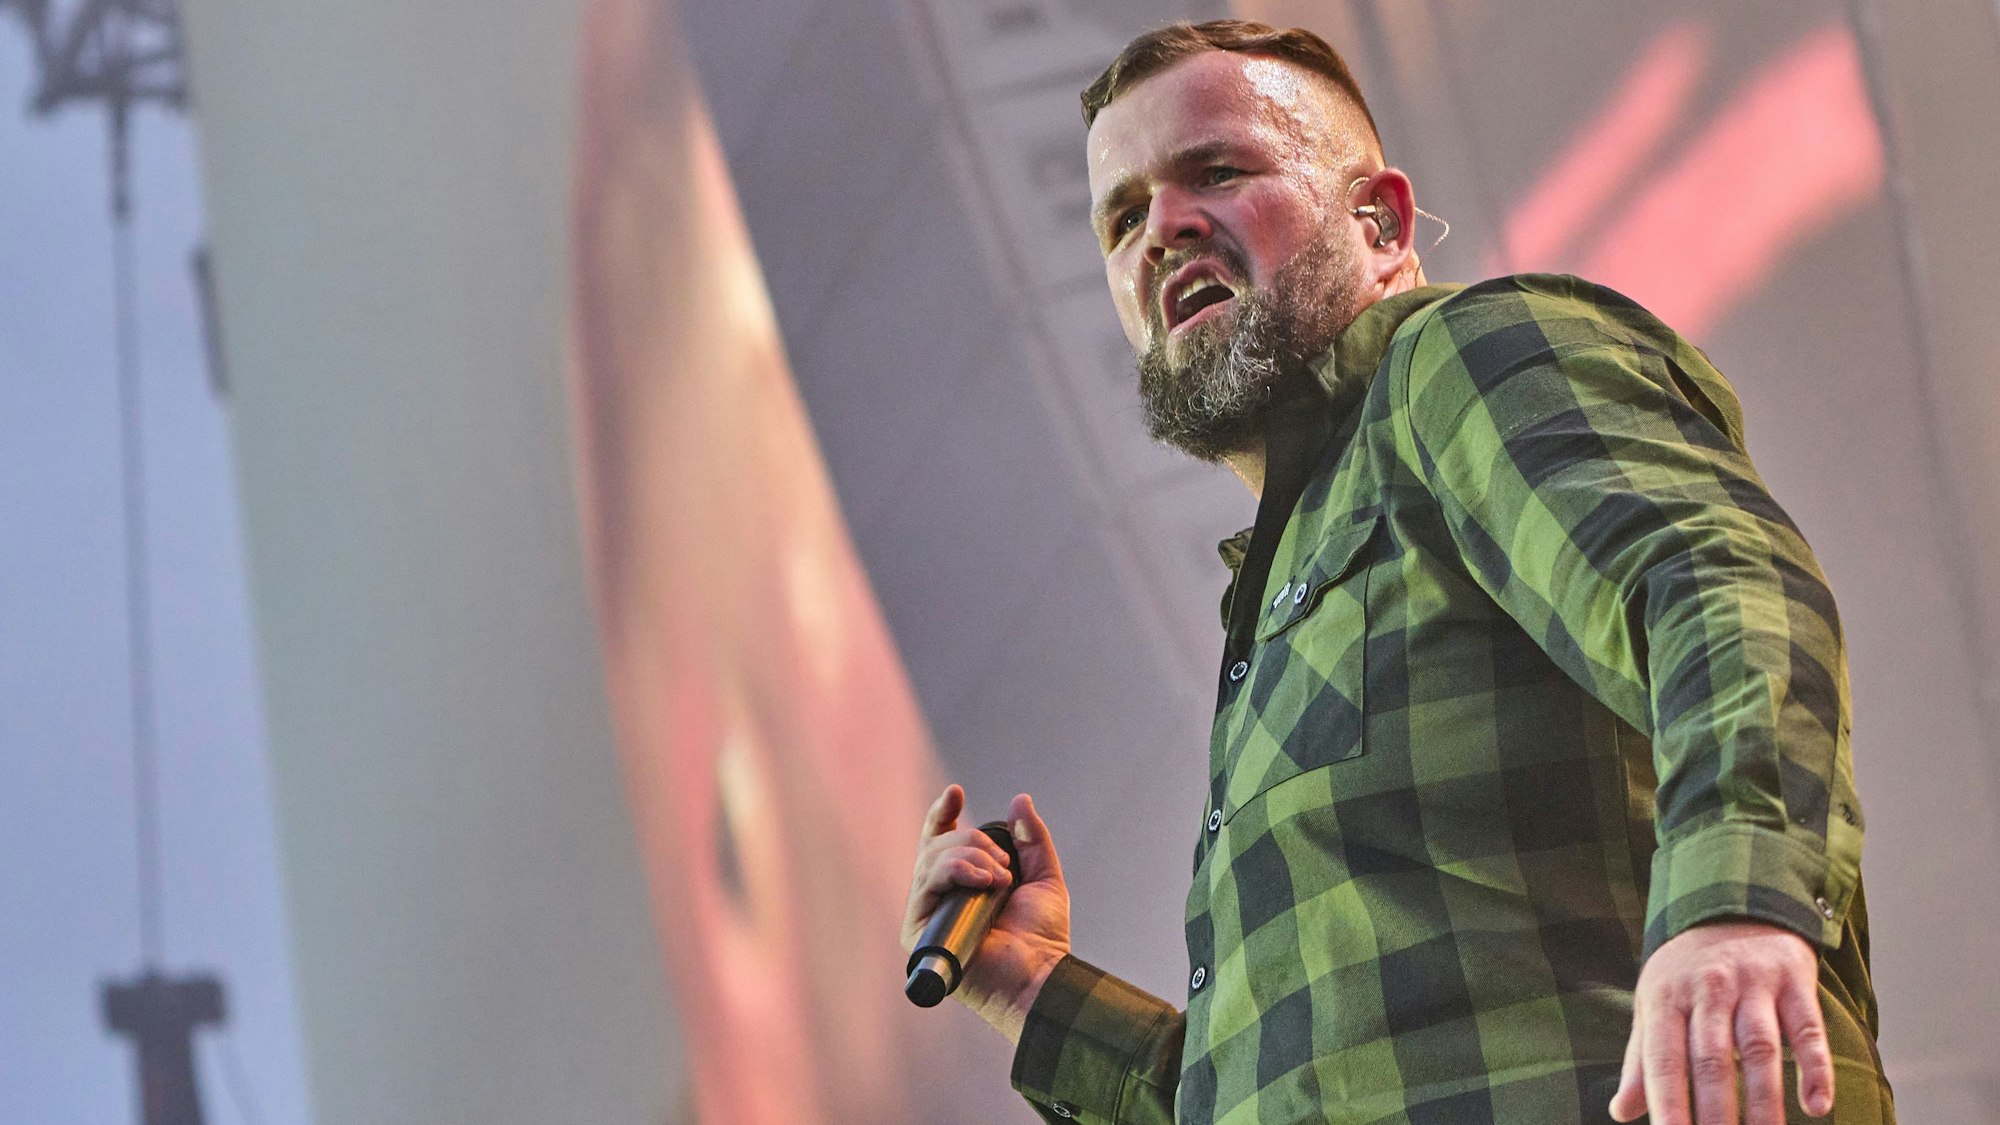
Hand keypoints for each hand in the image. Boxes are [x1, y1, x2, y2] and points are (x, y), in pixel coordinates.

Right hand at [902, 785, 1070, 1041]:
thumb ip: (1032, 839)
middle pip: (938, 845)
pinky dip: (955, 872)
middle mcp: (940, 898)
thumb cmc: (1042, 937)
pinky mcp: (919, 931)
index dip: (943, 814)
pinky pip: (926, 883)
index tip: (956, 793)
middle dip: (974, 843)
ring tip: (1000, 879)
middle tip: (1004, 868)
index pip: (940, 841)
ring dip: (970, 858)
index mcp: (963, 885)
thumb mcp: (1043, 877)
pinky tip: (983, 883)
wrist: (1039, 974)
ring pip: (932, 859)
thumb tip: (1019, 800)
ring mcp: (928, 914)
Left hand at [1609, 920, 1833, 1123]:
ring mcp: (1753, 983)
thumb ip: (1642, 1062)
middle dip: (1717, 1112)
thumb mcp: (1655, 1006)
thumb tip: (1621, 1111)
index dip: (1668, 1103)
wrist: (1735, 906)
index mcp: (1666, 998)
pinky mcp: (1794, 981)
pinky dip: (1815, 1068)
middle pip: (1712, 1059)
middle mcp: (1707, 989)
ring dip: (1764, 1101)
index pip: (1663, 1059)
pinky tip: (1816, 1106)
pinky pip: (1807, 1029)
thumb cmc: (1687, 974)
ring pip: (1760, 1048)